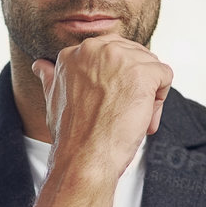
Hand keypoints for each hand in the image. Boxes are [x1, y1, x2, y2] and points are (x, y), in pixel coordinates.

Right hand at [32, 34, 171, 182]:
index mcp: (74, 52)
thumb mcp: (54, 99)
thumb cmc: (72, 135)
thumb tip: (40, 65)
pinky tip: (142, 117)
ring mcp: (120, 58)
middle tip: (120, 112)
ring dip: (147, 94)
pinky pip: (165, 75)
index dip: (116, 80)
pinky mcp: (143, 73)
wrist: (84, 157)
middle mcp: (95, 48)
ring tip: (129, 117)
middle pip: (134, 56)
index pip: (112, 53)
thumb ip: (52, 77)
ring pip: (150, 66)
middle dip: (134, 84)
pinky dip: (160, 100)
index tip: (106, 103)